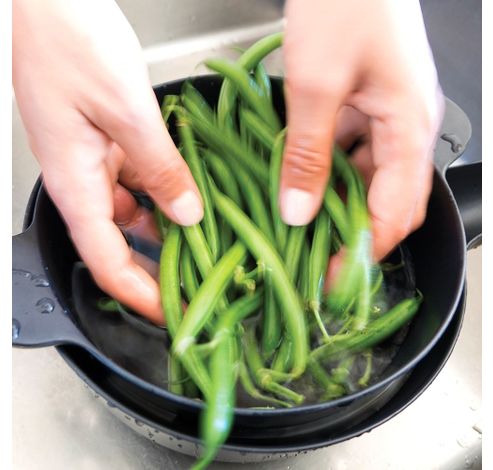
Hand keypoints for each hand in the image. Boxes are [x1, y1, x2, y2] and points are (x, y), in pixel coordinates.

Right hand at [13, 0, 203, 323]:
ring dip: (164, 230)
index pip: (107, 262)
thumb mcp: (125, 109)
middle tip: (197, 280)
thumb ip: (158, 166)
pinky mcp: (106, 140)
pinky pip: (135, 181)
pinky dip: (162, 193)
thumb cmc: (67, 40)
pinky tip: (188, 194)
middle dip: (156, 267)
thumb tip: (186, 212)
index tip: (173, 314)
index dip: (139, 295)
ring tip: (202, 243)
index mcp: (75, 184)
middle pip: (119, 244)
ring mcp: (93, 160)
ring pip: (131, 213)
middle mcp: (82, 180)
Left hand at [281, 0, 443, 260]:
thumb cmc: (344, 0)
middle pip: (385, 200)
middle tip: (312, 253)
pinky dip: (326, 168)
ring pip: (365, 178)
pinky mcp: (367, 103)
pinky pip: (350, 150)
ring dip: (334, 200)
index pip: (396, 213)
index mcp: (409, 128)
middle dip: (350, 231)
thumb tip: (299, 210)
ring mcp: (387, 115)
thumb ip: (308, 153)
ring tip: (299, 220)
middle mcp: (406, 127)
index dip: (364, 252)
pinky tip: (299, 175)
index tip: (333, 278)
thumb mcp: (316, 84)